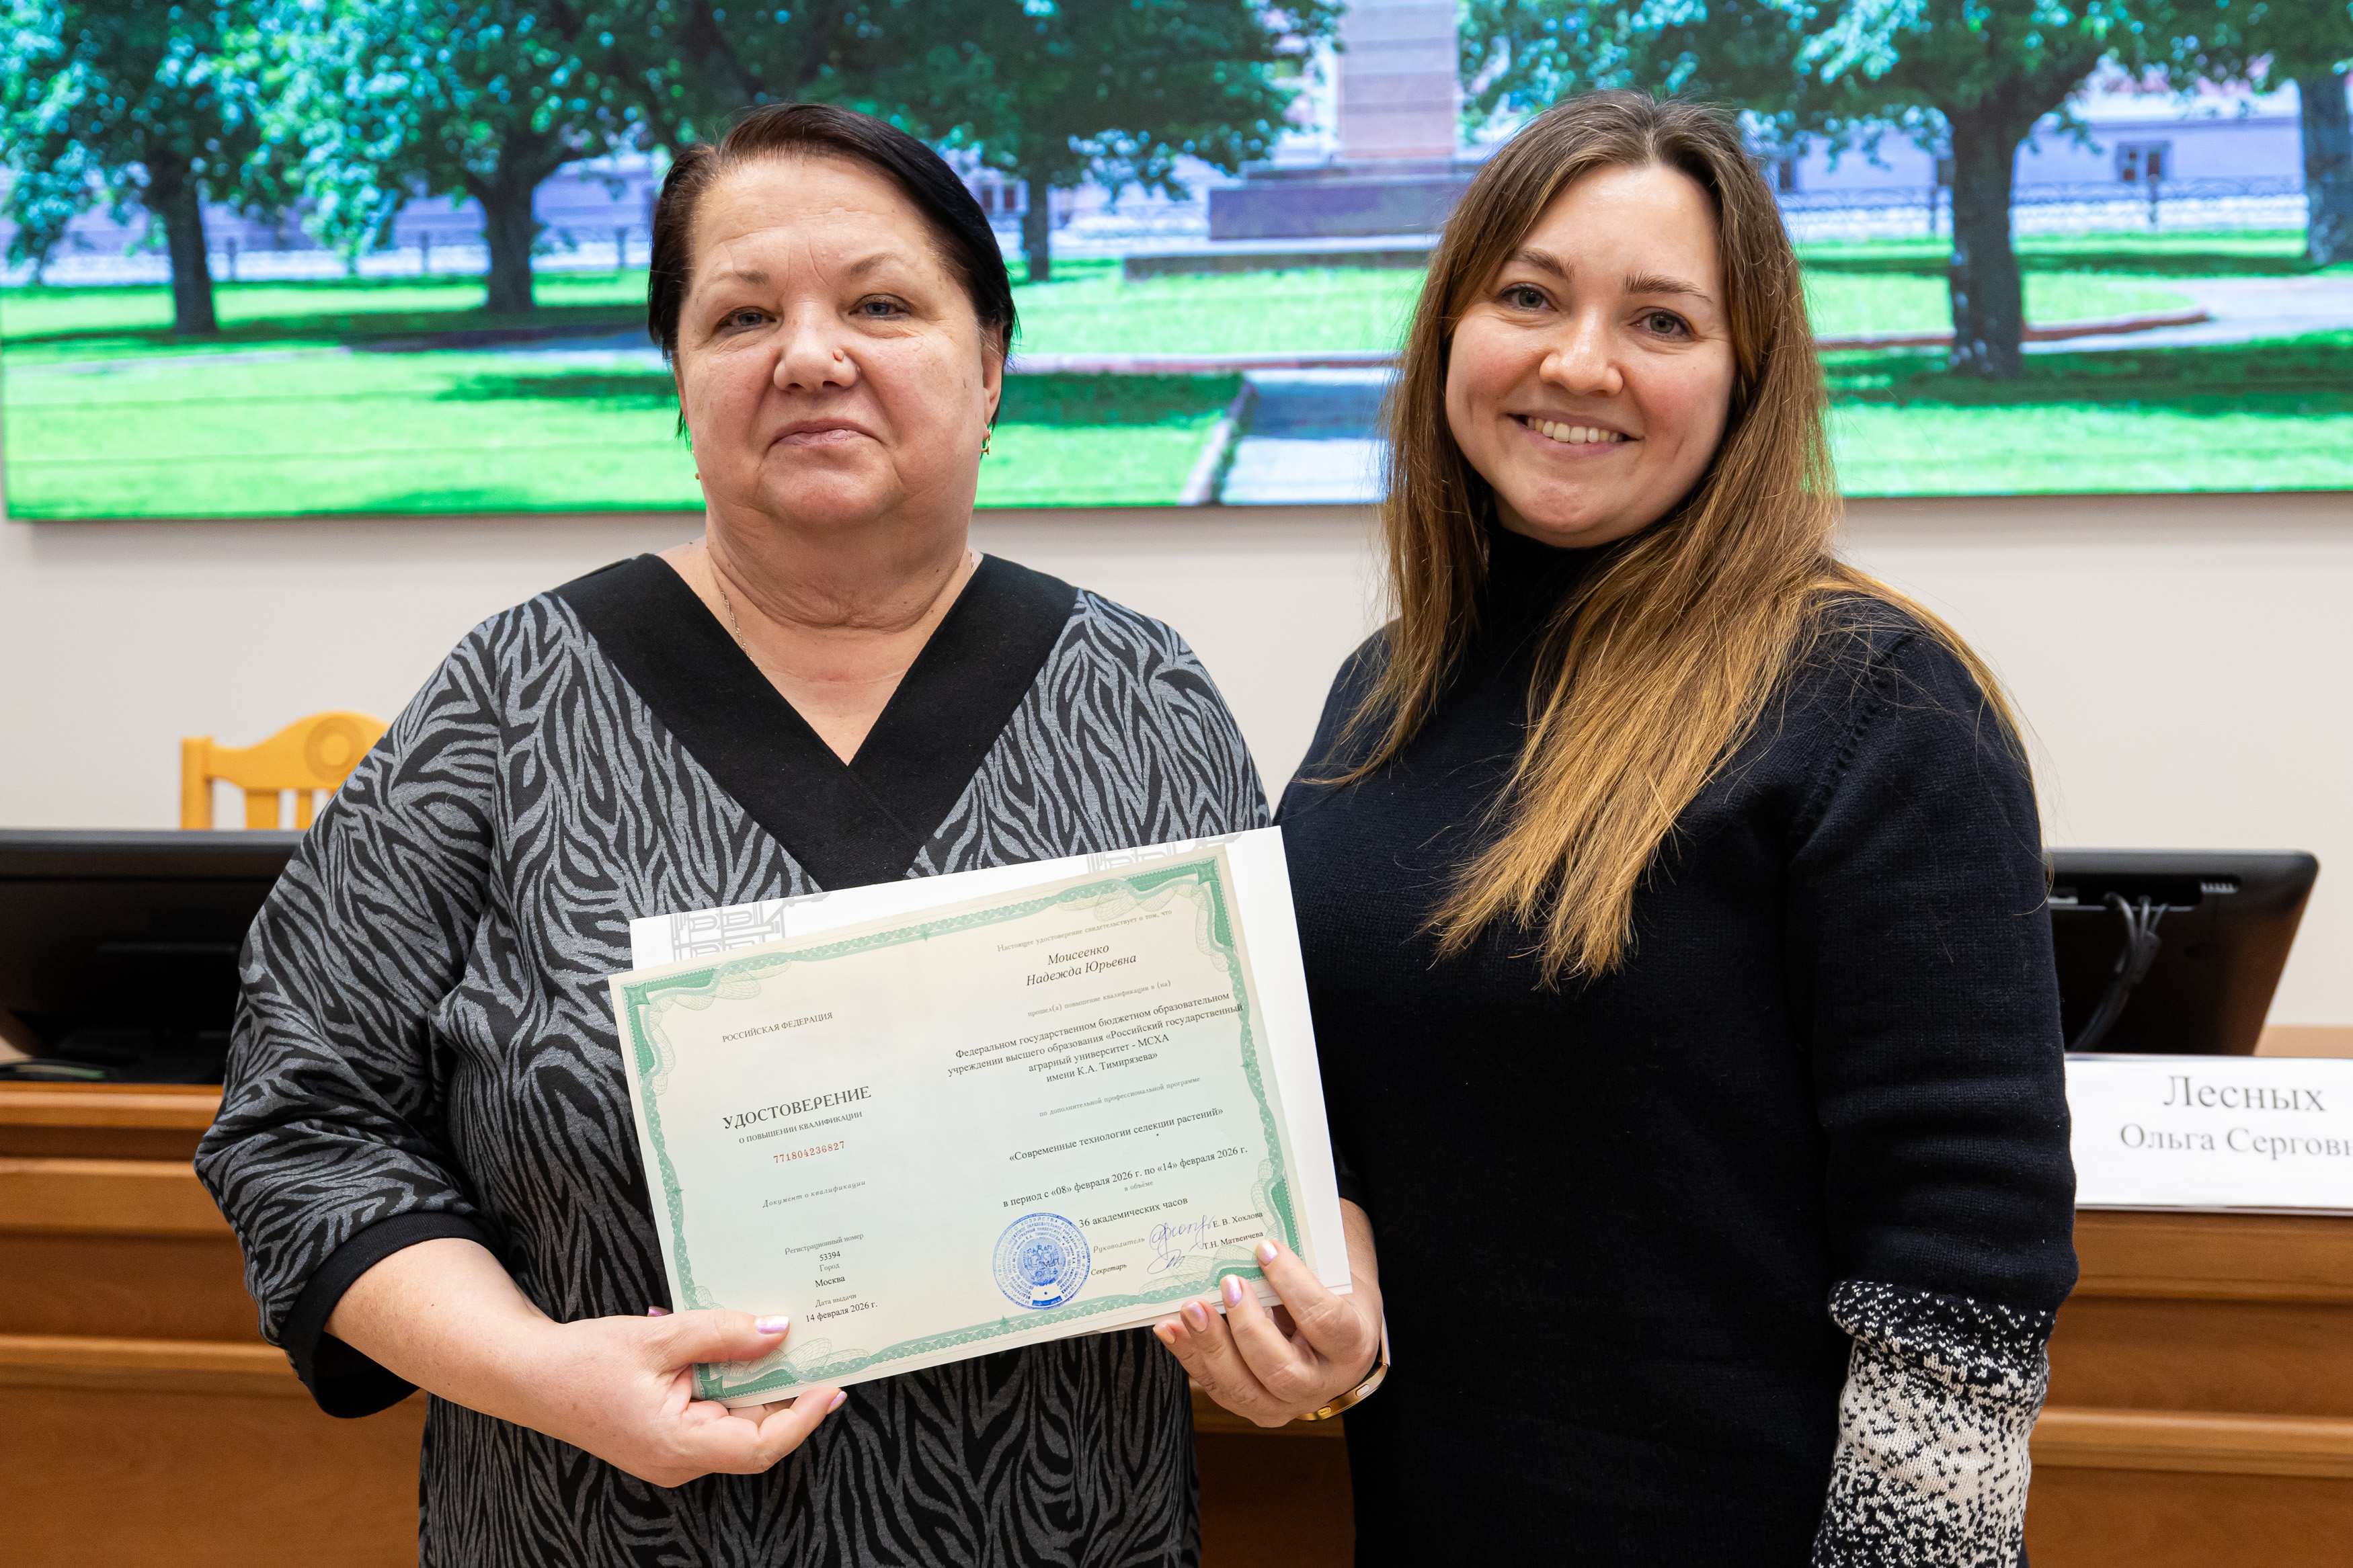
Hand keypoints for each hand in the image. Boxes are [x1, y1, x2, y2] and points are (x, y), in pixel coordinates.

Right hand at [513, 1308, 842, 1487]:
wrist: (529, 1375)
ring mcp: (673, 1454)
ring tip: (786, 1342)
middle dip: (789, 1394)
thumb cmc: (584, 1360)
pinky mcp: (667, 1438)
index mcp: (677, 1445)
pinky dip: (734, 1385)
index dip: (803, 1417)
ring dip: (761, 1386)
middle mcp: (679, 1460)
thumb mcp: (659, 1336)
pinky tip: (741, 1350)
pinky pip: (715, 1416)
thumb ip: (722, 1334)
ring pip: (737, 1424)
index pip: (760, 1445)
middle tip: (822, 1350)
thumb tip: (779, 1330)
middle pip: (754, 1435)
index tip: (833, 1385)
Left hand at [1153, 1210, 1381, 1428]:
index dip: (1294, 1286)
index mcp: (1351, 1346)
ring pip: (1243, 1388)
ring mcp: (1285, 1403)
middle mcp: (1321, 1384)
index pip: (1325, 1321)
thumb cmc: (1332, 1294)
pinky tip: (1170, 1327)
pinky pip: (1217, 1386)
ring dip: (1210, 1346)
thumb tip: (1253, 1242)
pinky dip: (1190, 1355)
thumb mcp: (1333, 1278)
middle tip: (1227, 1283)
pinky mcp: (1252, 1405)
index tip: (1265, 1249)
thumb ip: (1304, 1265)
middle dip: (1247, 1327)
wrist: (1334, 1333)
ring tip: (1190, 1308)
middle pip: (1281, 1370)